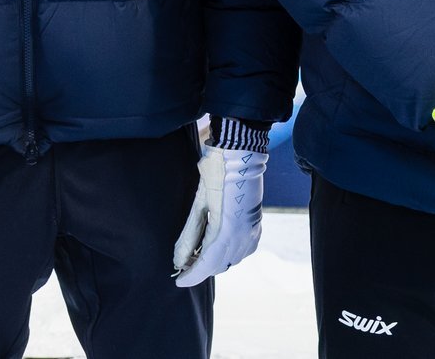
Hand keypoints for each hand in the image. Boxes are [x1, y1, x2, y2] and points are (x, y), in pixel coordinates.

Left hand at [172, 125, 267, 287]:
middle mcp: (244, 237)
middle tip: (183, 266)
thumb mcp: (198, 203)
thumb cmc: (216, 172)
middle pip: (220, 265)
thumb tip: (179, 260)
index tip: (178, 281)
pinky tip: (215, 245)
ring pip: (232, 259)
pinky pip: (242, 249)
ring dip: (214, 261)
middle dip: (201, 269)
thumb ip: (189, 235)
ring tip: (195, 256)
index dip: (192, 276)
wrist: (240, 152)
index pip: (207, 264)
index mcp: (228, 232)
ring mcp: (253, 232)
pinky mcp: (256, 225)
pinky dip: (227, 252)